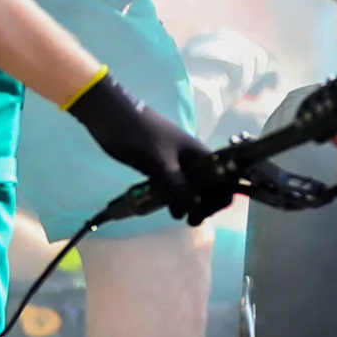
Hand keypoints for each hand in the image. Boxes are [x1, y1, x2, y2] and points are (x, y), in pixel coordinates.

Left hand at [66, 74, 234, 223]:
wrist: (112, 117)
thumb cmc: (140, 136)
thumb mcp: (161, 163)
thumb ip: (179, 187)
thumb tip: (196, 209)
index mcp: (200, 154)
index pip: (224, 179)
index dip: (220, 197)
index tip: (204, 211)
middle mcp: (193, 159)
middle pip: (210, 186)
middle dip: (204, 204)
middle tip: (191, 219)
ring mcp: (177, 162)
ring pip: (192, 187)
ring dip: (189, 203)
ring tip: (177, 216)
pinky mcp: (161, 165)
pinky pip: (175, 185)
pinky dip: (174, 198)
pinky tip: (166, 207)